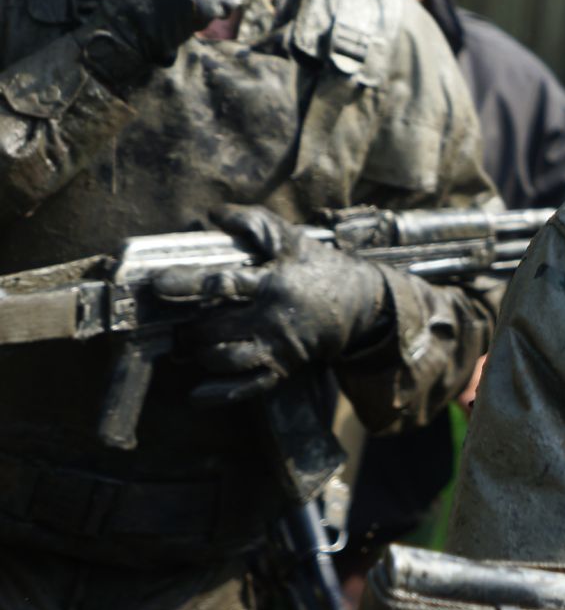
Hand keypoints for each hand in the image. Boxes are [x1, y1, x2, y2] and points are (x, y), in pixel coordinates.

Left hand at [157, 205, 391, 404]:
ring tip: (192, 345)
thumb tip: (213, 214)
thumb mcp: (290, 239)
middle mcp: (274, 318)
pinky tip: (197, 395)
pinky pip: (250, 387)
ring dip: (202, 354)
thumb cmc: (317, 266)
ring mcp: (279, 346)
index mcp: (273, 283)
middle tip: (176, 323)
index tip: (159, 284)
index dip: (188, 283)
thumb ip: (252, 223)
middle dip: (190, 328)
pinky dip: (220, 394)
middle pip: (218, 328)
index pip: (224, 283)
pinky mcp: (284, 367)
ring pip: (228, 359)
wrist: (361, 302)